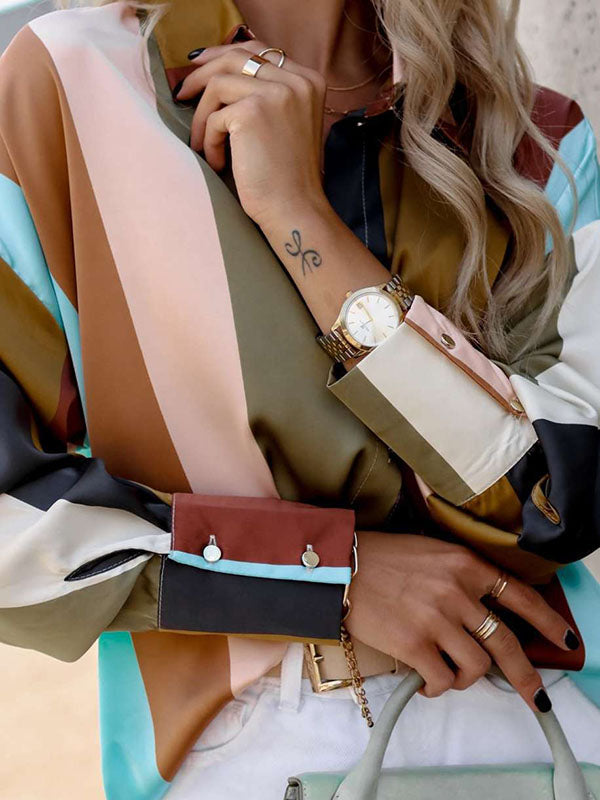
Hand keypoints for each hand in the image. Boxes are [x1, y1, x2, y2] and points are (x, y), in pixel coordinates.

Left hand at [176, 42, 326, 226]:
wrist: (295, 209)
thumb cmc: (286, 177)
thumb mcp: (287, 124)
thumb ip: (269, 95)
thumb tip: (221, 73)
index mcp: (308, 80)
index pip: (260, 50)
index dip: (224, 54)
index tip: (200, 65)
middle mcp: (296, 81)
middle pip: (235, 57)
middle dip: (202, 73)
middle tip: (182, 93)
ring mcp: (275, 93)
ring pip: (218, 84)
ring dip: (203, 117)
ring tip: (203, 145)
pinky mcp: (252, 112)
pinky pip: (214, 117)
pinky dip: (209, 141)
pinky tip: (219, 163)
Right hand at [345, 532, 579, 711]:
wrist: (340, 565)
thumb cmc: (382, 557)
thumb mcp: (431, 552)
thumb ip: (461, 575)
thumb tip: (484, 611)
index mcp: (464, 564)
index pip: (519, 596)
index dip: (548, 621)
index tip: (565, 639)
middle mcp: (456, 591)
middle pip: (505, 642)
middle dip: (526, 675)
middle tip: (535, 695)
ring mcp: (436, 619)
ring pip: (475, 666)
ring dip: (466, 679)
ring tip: (450, 675)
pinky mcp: (413, 643)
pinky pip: (441, 680)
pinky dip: (438, 688)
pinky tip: (427, 681)